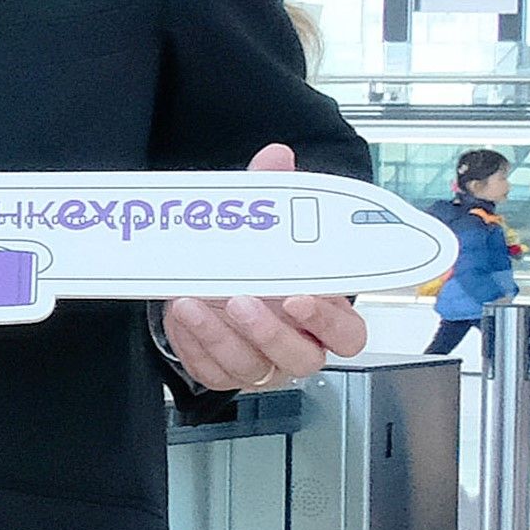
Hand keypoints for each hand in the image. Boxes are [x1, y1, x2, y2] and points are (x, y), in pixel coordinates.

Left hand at [160, 143, 370, 392]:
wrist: (213, 286)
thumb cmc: (255, 263)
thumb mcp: (264, 228)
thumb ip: (273, 194)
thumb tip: (276, 156)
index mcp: (324, 316)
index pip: (347, 334)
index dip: (328, 321)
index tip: (300, 297)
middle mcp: (299, 346)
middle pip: (301, 357)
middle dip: (269, 332)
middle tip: (240, 300)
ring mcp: (262, 364)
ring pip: (251, 366)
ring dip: (220, 336)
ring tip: (194, 302)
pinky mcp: (224, 373)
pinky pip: (211, 370)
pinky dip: (194, 344)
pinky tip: (182, 315)